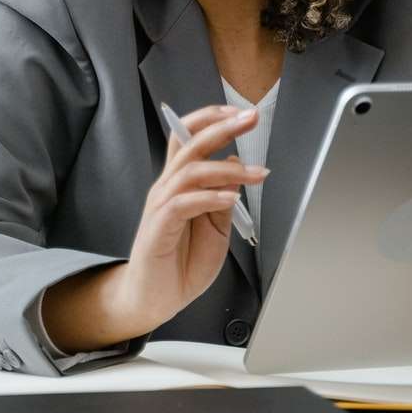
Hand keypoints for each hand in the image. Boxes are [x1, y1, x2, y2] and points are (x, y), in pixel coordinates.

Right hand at [115, 104, 267, 334]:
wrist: (155, 299)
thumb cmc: (182, 263)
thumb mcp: (216, 229)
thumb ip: (224, 199)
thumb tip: (236, 165)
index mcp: (180, 183)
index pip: (190, 137)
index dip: (213, 120)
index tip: (242, 113)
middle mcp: (167, 187)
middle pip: (189, 143)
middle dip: (222, 126)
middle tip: (250, 118)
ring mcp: (161, 205)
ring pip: (190, 170)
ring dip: (227, 168)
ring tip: (256, 174)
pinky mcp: (158, 227)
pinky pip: (183, 203)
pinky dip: (209, 197)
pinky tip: (230, 198)